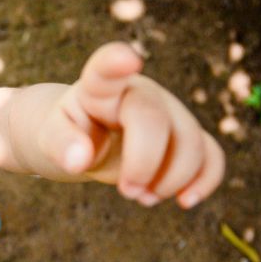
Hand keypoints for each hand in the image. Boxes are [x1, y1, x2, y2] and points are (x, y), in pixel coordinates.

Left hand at [44, 42, 224, 207]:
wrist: (84, 138)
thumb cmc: (67, 132)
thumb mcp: (49, 137)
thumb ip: (60, 145)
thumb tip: (79, 161)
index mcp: (100, 87)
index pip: (106, 68)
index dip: (117, 62)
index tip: (128, 60)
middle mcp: (140, 93)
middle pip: (155, 121)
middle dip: (143, 165)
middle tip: (127, 192)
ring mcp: (168, 112)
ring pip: (191, 142)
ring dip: (171, 181)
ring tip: (142, 198)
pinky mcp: (186, 136)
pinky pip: (211, 155)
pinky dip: (205, 181)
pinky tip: (185, 201)